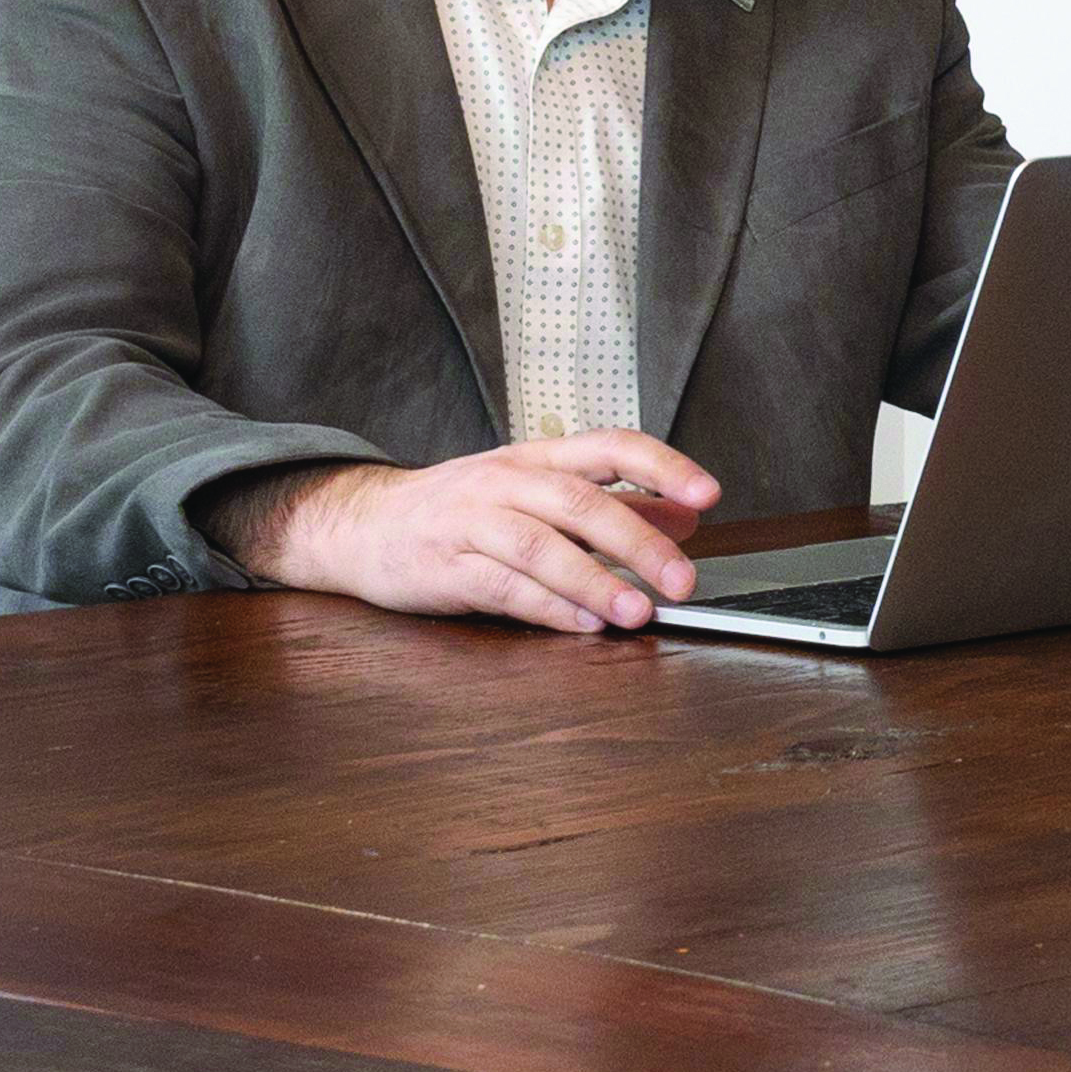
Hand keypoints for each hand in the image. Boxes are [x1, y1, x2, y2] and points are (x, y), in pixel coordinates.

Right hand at [224, 435, 720, 632]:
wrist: (362, 523)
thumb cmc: (463, 508)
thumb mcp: (538, 493)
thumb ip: (613, 505)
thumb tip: (685, 519)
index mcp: (538, 458)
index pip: (611, 447)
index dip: (663, 467)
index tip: (708, 496)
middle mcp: (506, 482)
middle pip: (580, 503)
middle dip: (639, 542)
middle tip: (683, 579)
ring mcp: (470, 522)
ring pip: (540, 546)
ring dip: (595, 581)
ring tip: (638, 612)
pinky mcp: (444, 567)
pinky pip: (501, 587)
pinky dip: (547, 607)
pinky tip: (584, 624)